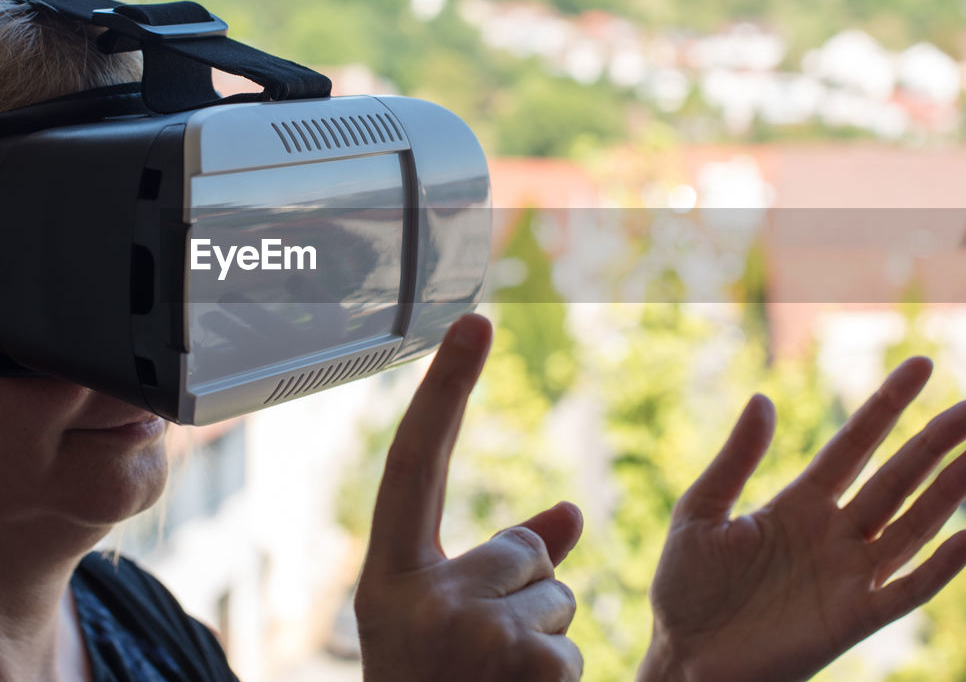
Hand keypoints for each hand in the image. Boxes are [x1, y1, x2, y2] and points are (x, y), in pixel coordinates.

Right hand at [355, 314, 584, 681]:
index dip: (448, 390)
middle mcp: (421, 596)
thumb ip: (501, 561)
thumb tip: (573, 513)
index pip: (420, 462)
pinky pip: (575, 651)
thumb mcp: (441, 625)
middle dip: (526, 600)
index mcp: (389, 576)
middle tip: (479, 664)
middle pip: (524, 555)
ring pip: (560, 605)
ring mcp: (473, 636)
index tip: (477, 318)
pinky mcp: (528, 670)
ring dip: (545, 648)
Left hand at [638, 357, 965, 681]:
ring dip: (948, 492)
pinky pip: (904, 591)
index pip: (853, 445)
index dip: (886, 407)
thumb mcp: (700, 512)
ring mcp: (847, 575)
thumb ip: (735, 459)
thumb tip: (763, 397)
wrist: (683, 656)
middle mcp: (832, 533)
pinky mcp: (852, 620)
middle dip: (934, 443)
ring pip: (910, 525)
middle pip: (894, 479)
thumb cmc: (685, 586)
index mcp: (797, 503)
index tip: (919, 366)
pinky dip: (936, 568)